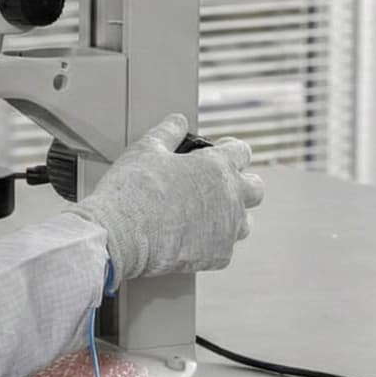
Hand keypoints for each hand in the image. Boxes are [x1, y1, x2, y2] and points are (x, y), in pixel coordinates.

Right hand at [73, 113, 263, 288]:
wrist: (119, 235)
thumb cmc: (132, 189)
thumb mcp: (146, 149)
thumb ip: (168, 131)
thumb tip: (178, 120)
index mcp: (217, 166)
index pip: (242, 152)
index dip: (229, 150)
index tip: (218, 153)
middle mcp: (231, 197)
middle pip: (255, 188)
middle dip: (241, 183)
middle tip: (217, 186)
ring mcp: (227, 229)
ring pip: (245, 222)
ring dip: (231, 216)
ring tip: (206, 215)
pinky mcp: (218, 256)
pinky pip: (225, 248)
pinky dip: (212, 243)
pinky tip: (192, 239)